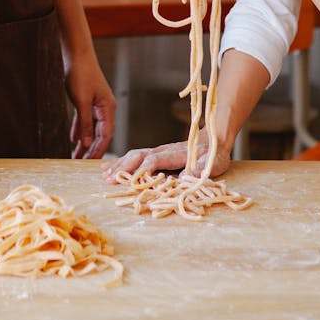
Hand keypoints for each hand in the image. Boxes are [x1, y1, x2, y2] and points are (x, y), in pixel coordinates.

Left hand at [66, 52, 115, 159]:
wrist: (77, 55)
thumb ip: (85, 123)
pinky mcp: (87, 100)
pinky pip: (85, 120)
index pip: (106, 135)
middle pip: (100, 134)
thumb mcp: (81, 101)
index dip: (98, 150)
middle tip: (81, 164)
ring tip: (76, 156)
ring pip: (91, 128)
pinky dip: (80, 129)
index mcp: (108, 108)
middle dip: (91, 149)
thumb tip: (86, 144)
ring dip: (84, 142)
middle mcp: (105, 108)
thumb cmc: (81, 74)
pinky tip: (74, 139)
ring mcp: (96, 104)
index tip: (90, 164)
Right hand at [102, 130, 230, 182]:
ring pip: (134, 155)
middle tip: (109, 180)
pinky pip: (136, 157)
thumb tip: (188, 176)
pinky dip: (121, 162)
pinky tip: (109, 167)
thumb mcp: (212, 162)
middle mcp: (163, 150)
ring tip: (104, 175)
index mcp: (174, 153)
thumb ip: (200, 168)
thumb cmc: (214, 154)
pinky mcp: (156, 154)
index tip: (131, 180)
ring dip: (119, 165)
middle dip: (124, 168)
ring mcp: (158, 151)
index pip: (154, 160)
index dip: (143, 170)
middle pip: (139, 156)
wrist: (214, 139)